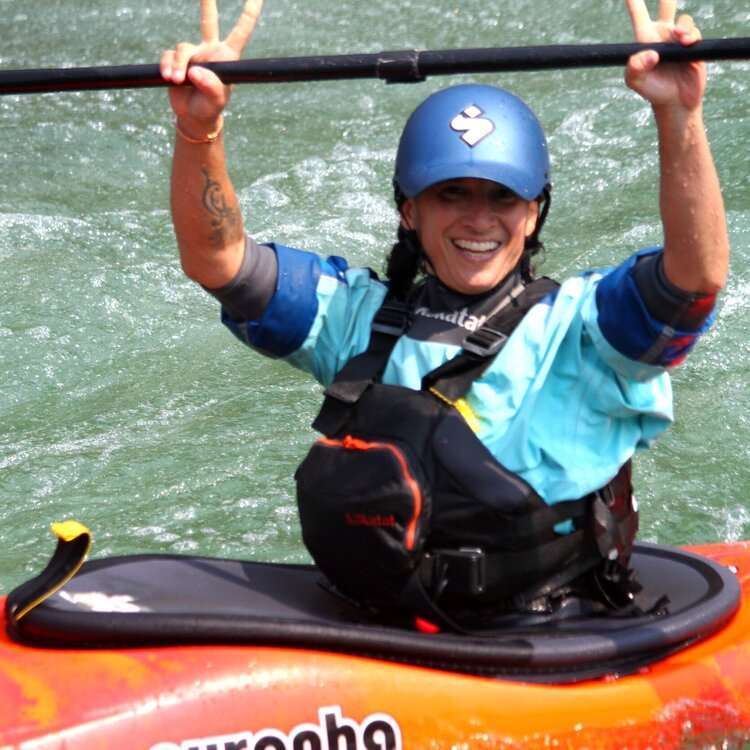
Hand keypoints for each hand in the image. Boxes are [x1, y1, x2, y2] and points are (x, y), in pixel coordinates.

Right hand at [160, 0, 262, 134]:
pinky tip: (169, 77)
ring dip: (178, 64)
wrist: (194, 117)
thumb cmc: (210, 108)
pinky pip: (168, 56)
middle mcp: (210, 51)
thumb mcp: (216, 101)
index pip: (240, 32)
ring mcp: (193, 55)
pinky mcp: (176, 60)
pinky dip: (167, 66)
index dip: (249, 13)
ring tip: (177, 80)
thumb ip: (210, 86)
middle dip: (207, 2)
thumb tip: (195, 71)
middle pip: (208, 20)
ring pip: (182, 48)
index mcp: (227, 57)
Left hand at [625, 0, 705, 111]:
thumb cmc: (651, 90)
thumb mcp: (635, 81)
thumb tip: (651, 54)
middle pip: (667, 6)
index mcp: (645, 38)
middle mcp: (662, 35)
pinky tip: (687, 43)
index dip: (634, 1)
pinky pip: (694, 32)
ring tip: (680, 38)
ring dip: (682, 27)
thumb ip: (635, 67)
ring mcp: (679, 39)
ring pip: (683, 21)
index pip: (639, 14)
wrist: (674, 102)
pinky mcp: (694, 45)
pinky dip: (691, 35)